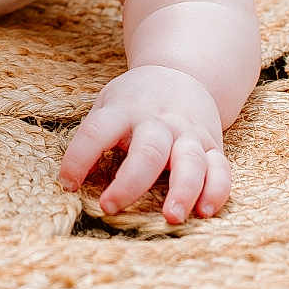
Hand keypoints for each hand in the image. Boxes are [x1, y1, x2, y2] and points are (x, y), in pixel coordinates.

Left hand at [58, 65, 230, 223]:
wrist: (181, 72)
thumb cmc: (136, 98)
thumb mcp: (109, 104)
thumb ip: (94, 137)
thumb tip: (73, 179)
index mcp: (125, 110)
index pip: (97, 132)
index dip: (79, 158)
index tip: (67, 183)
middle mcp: (159, 121)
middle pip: (148, 151)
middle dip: (130, 182)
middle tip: (110, 207)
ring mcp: (188, 133)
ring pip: (190, 162)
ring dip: (182, 190)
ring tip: (171, 216)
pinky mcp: (212, 145)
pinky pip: (220, 169)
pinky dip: (216, 191)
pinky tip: (204, 211)